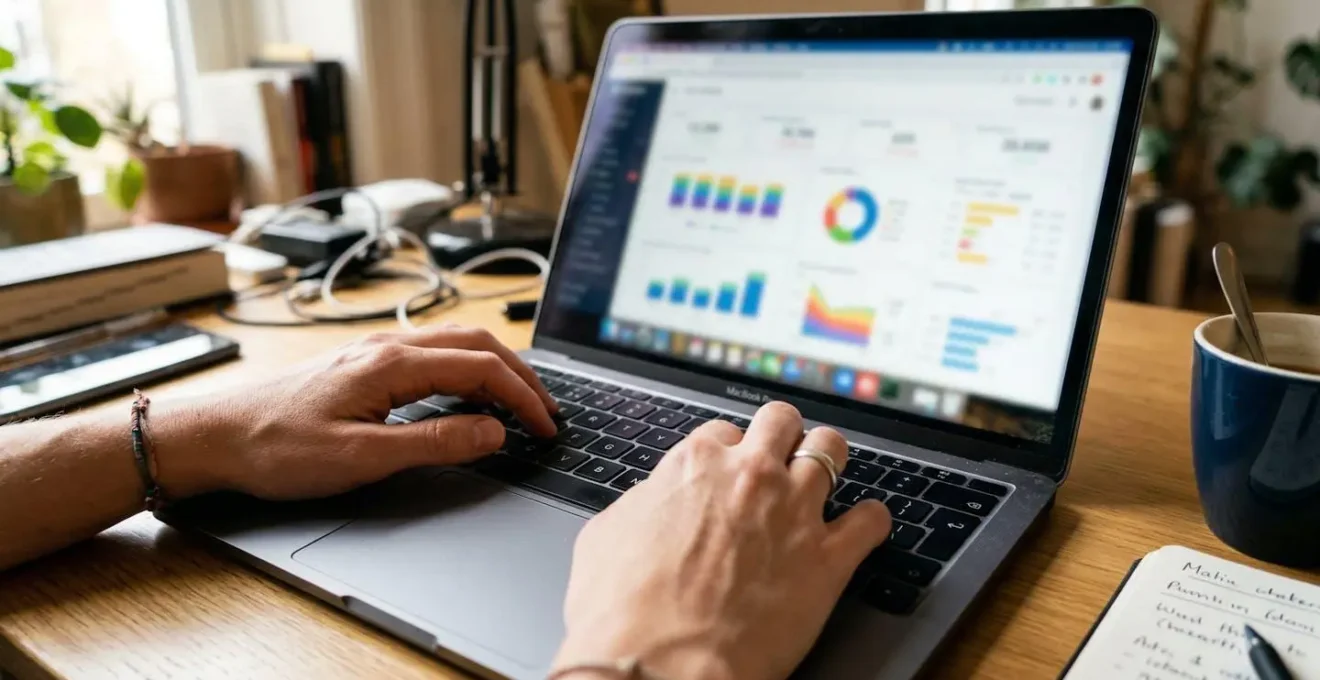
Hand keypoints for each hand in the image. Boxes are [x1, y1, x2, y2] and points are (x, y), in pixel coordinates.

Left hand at [151, 325, 558, 499]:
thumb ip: (434, 443)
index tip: (545, 428)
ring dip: (495, 367)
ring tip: (518, 400)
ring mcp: (374, 351)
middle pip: (477, 345)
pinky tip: (466, 391)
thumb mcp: (361, 458)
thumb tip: (492, 433)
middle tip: (546, 414)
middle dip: (521, 377)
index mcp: (392, 365)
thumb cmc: (276, 448)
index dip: (523, 398)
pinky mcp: (362, 363)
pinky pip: (432, 351)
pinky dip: (466, 367)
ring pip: (455, 342)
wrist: (214, 436)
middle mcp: (387, 347)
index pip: (482, 369)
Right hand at [553, 402, 891, 679]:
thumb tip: (651, 503)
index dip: (726, 453)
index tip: (728, 472)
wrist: (659, 667)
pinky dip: (871, 521)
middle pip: (782, 421)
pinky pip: (872, 519)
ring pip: (832, 449)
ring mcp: (794, 512)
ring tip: (827, 477)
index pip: (722, 432)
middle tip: (780, 458)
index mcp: (694, 465)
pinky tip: (863, 528)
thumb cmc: (621, 612)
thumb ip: (641, 505)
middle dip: (782, 436)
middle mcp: (750, 476)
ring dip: (829, 460)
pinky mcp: (828, 559)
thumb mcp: (605, 537)